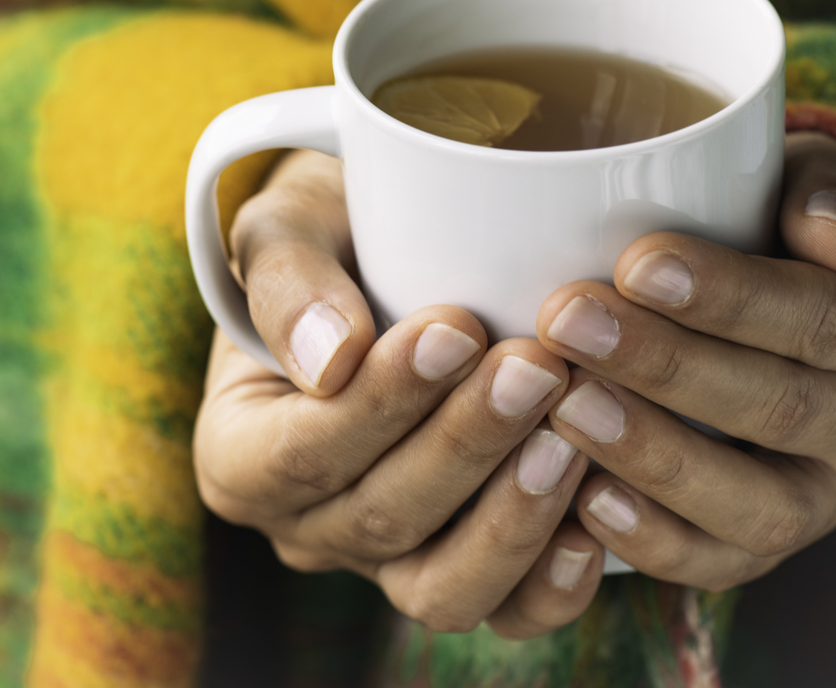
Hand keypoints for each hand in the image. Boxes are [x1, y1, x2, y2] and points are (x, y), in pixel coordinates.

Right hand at [195, 150, 605, 638]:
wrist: (396, 265)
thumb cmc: (337, 237)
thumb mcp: (288, 225)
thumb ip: (287, 280)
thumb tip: (331, 360)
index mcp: (240, 454)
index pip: (299, 453)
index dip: (380, 403)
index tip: (454, 330)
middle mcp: (307, 526)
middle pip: (381, 518)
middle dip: (466, 444)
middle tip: (537, 369)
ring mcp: (386, 563)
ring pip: (441, 587)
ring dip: (511, 516)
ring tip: (569, 434)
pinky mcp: (463, 572)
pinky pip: (506, 610)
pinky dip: (553, 580)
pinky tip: (595, 515)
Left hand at [537, 132, 835, 589]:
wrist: (795, 295)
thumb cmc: (787, 218)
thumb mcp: (819, 173)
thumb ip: (830, 185)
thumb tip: (833, 239)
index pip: (825, 317)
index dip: (731, 298)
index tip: (634, 263)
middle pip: (782, 409)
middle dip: (667, 368)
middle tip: (566, 321)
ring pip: (760, 506)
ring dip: (656, 458)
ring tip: (566, 406)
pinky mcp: (777, 539)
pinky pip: (725, 563)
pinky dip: (656, 543)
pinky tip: (586, 500)